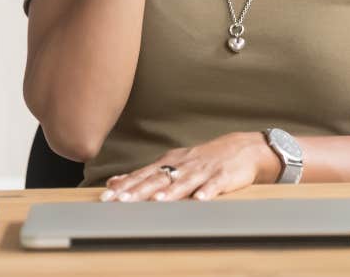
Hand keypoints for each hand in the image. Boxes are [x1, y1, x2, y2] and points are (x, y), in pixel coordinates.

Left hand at [99, 132, 280, 201]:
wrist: (242, 148)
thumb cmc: (204, 159)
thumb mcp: (173, 163)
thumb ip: (145, 174)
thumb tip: (114, 183)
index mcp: (171, 162)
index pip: (144, 174)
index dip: (126, 186)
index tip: (107, 197)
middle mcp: (184, 165)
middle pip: (159, 178)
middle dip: (140, 190)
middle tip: (122, 201)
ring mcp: (203, 171)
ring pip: (184, 182)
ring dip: (170, 192)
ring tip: (156, 201)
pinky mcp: (223, 177)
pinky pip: (214, 185)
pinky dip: (207, 192)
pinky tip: (199, 200)